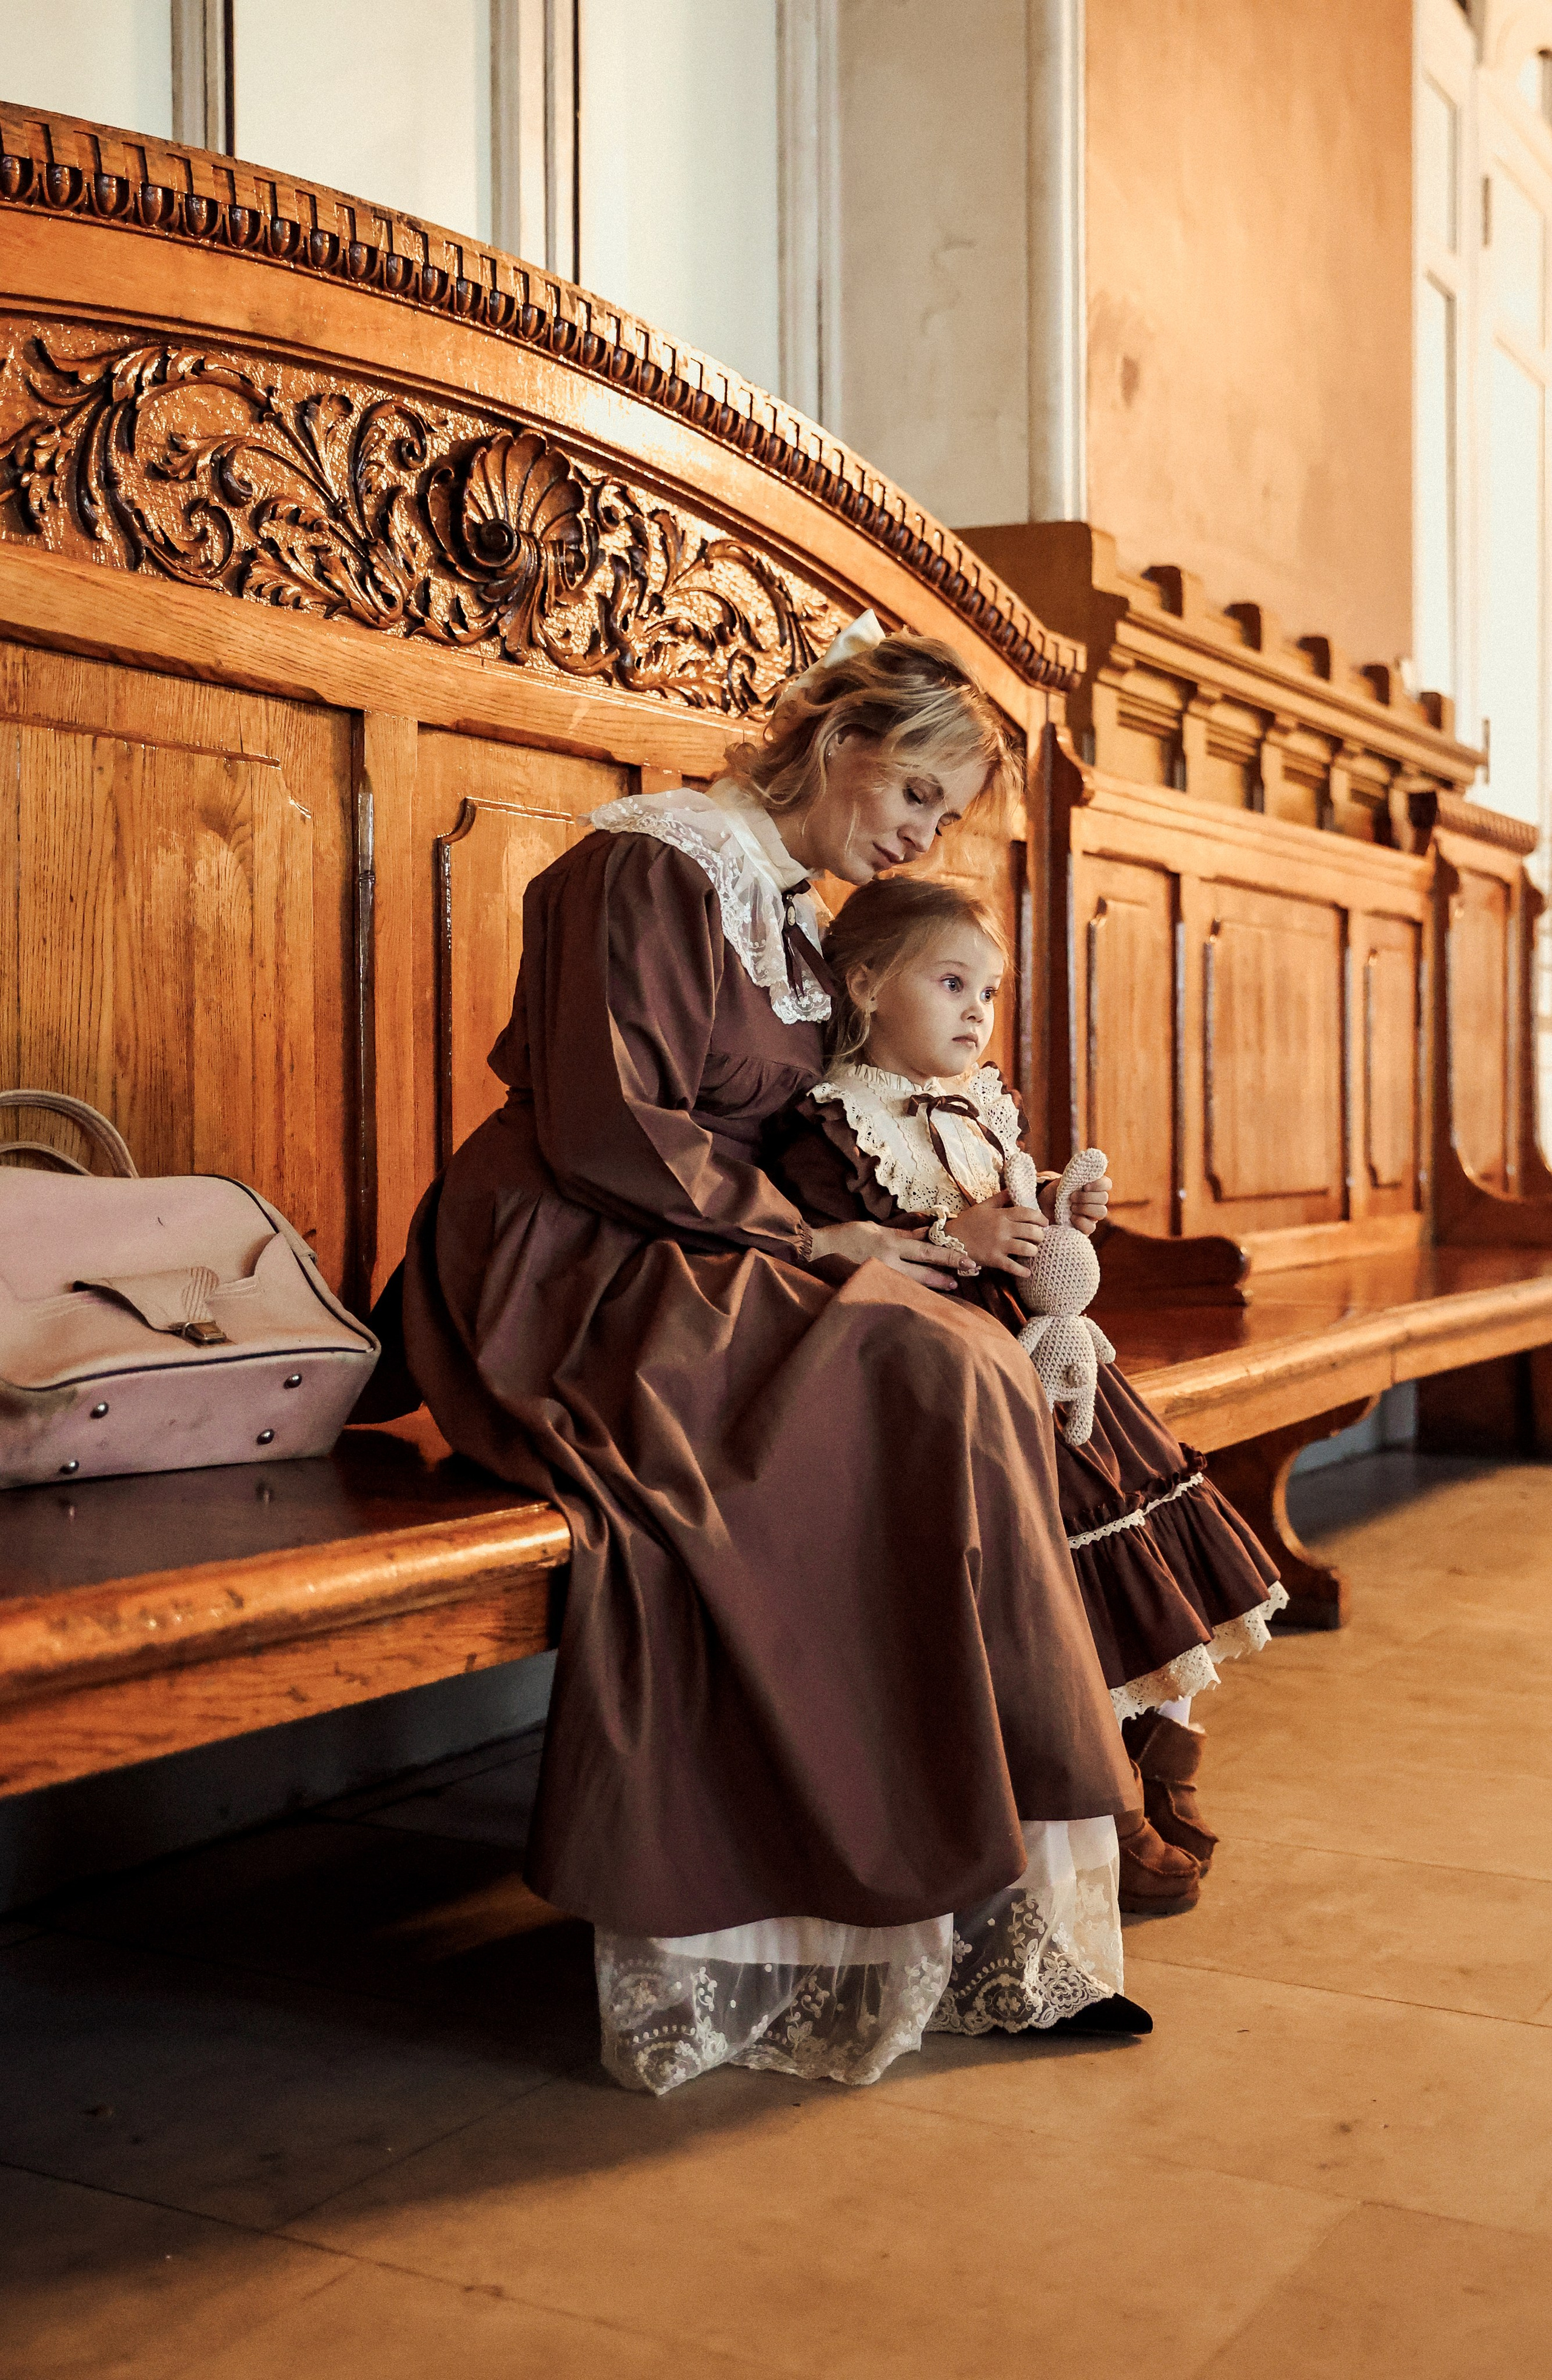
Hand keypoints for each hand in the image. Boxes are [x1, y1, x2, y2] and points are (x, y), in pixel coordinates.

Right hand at [808, 1219, 966, 1292]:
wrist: (819, 1250)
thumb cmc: (846, 1236)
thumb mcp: (875, 1229)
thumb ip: (900, 1233)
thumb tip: (924, 1234)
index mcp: (890, 1242)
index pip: (926, 1248)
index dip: (947, 1253)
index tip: (965, 1258)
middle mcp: (889, 1259)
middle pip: (925, 1266)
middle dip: (947, 1270)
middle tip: (968, 1271)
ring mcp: (881, 1274)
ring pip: (914, 1281)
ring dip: (934, 1283)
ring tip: (952, 1285)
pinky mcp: (872, 1285)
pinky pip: (898, 1289)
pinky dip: (913, 1292)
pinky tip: (924, 1297)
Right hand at [951, 1191, 1046, 1277]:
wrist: (950, 1239)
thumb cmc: (967, 1222)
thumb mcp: (983, 1206)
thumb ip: (999, 1198)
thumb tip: (1012, 1189)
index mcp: (1001, 1215)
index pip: (1027, 1213)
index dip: (1040, 1217)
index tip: (1045, 1223)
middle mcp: (1003, 1229)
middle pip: (1031, 1231)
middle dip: (1040, 1235)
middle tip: (1040, 1238)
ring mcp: (999, 1244)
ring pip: (1026, 1248)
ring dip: (1034, 1251)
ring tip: (1032, 1251)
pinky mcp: (994, 1259)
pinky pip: (1013, 1266)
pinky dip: (1022, 1271)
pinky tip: (1027, 1272)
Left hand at [1037, 1174, 1111, 1235]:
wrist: (1043, 1207)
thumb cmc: (1055, 1192)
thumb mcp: (1064, 1181)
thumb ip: (1077, 1174)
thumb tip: (1087, 1161)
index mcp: (1093, 1187)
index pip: (1107, 1184)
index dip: (1098, 1185)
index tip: (1084, 1186)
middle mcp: (1096, 1201)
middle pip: (1104, 1198)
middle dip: (1086, 1197)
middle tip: (1071, 1197)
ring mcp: (1092, 1216)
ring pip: (1101, 1212)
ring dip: (1085, 1208)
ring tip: (1071, 1207)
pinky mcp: (1085, 1228)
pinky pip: (1091, 1227)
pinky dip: (1081, 1221)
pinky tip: (1071, 1218)